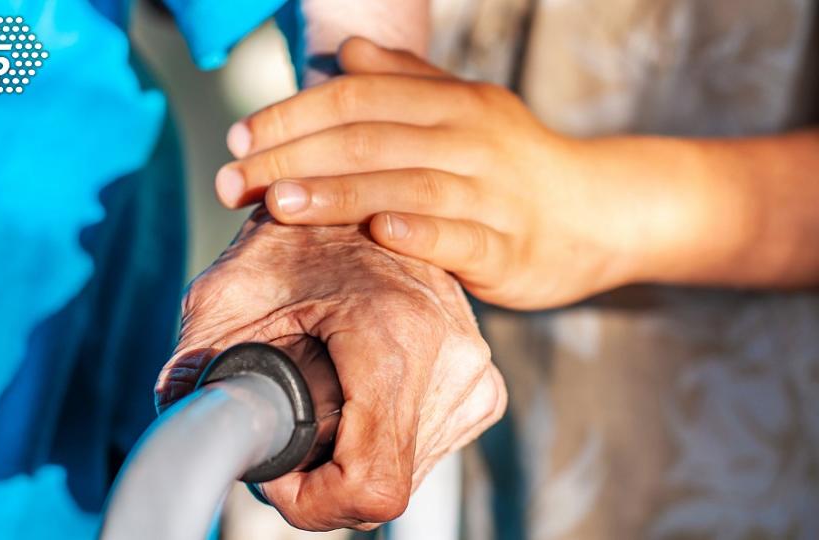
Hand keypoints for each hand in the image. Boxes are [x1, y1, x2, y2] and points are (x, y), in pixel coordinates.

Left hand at [155, 210, 504, 530]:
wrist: (363, 202)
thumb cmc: (295, 240)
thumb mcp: (228, 291)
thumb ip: (196, 357)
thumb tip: (179, 416)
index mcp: (399, 336)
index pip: (371, 485)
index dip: (311, 502)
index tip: (277, 470)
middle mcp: (454, 362)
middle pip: (382, 488)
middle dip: (323, 477)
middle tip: (288, 421)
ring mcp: (474, 377)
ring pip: (403, 475)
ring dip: (352, 460)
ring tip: (325, 397)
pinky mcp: (481, 387)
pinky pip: (422, 450)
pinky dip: (380, 442)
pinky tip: (358, 399)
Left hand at [216, 38, 698, 308]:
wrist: (598, 212)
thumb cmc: (514, 163)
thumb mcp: (466, 109)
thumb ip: (406, 83)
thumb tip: (347, 55)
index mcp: (451, 103)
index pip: (357, 99)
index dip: (293, 115)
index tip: (239, 138)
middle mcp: (469, 139)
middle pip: (368, 140)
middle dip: (293, 158)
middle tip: (233, 180)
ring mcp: (490, 194)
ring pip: (404, 186)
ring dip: (337, 194)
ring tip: (276, 206)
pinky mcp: (507, 247)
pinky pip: (458, 238)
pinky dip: (416, 233)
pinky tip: (376, 234)